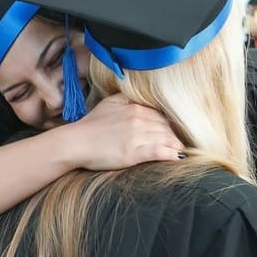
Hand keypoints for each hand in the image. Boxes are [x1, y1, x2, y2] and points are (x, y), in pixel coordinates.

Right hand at [63, 94, 184, 170]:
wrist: (75, 142)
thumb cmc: (90, 125)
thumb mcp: (109, 103)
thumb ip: (126, 99)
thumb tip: (139, 99)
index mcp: (134, 108)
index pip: (160, 116)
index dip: (168, 125)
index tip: (172, 133)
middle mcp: (138, 119)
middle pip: (165, 127)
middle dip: (174, 136)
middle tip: (179, 144)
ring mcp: (136, 136)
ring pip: (165, 139)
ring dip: (176, 145)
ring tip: (180, 151)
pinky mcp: (133, 152)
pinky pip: (158, 152)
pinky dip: (170, 154)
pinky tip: (178, 157)